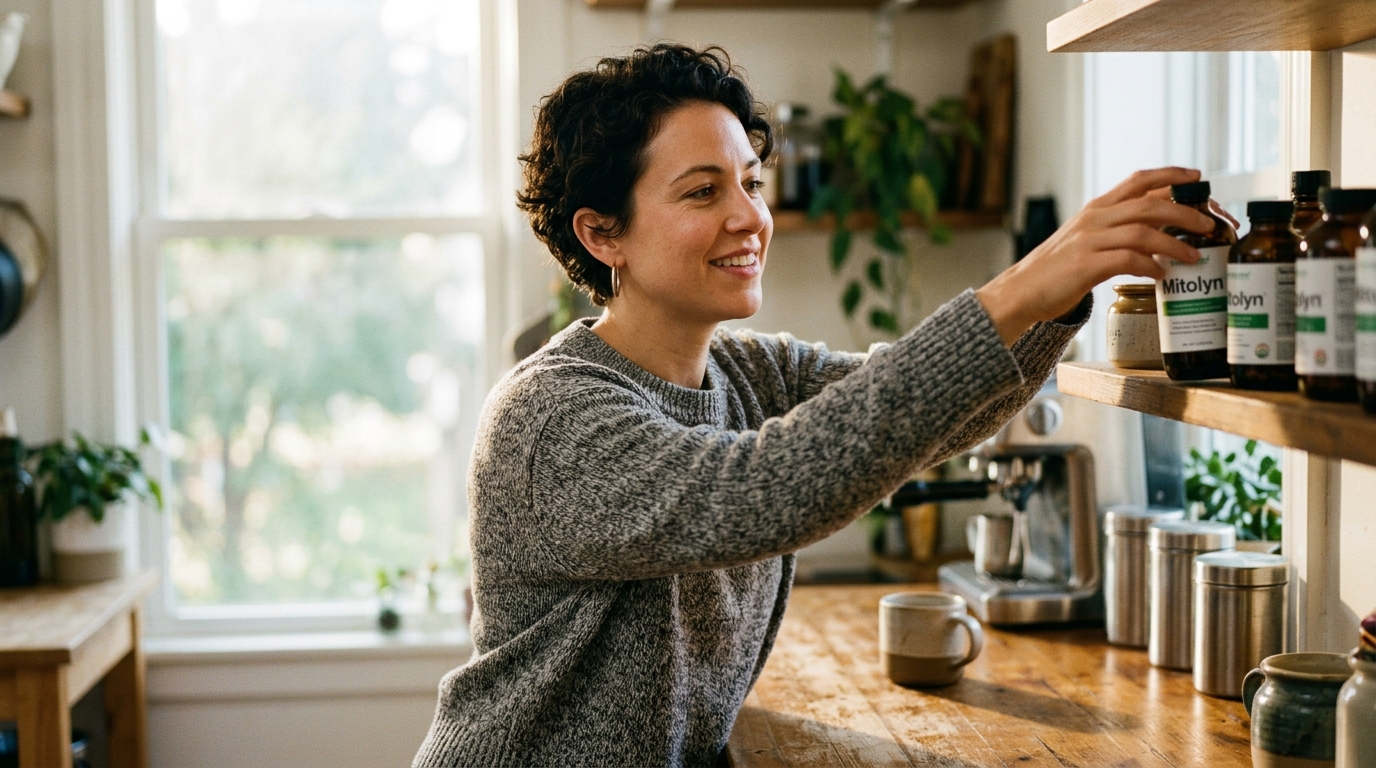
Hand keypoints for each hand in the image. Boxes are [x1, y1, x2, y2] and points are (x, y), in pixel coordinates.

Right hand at [975, 167, 1214, 345]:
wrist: (1021, 291)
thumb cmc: (1057, 269)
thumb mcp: (1086, 239)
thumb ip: (1116, 231)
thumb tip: (1158, 232)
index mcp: (1096, 208)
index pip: (1139, 180)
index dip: (1172, 175)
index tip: (1198, 177)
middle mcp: (1094, 219)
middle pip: (1150, 204)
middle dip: (1186, 212)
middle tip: (1209, 226)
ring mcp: (1089, 241)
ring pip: (1143, 232)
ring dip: (1175, 244)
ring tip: (1194, 256)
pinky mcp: (1086, 265)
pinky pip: (1128, 260)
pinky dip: (1150, 267)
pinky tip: (1161, 276)